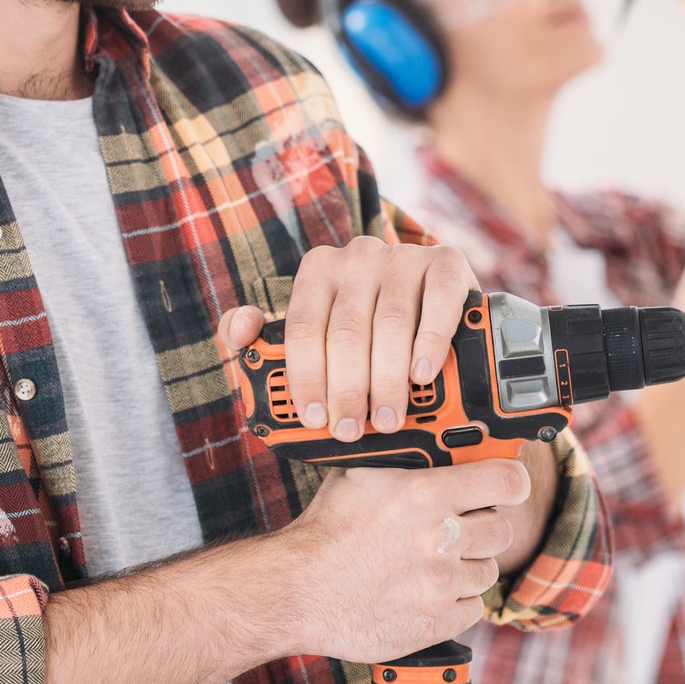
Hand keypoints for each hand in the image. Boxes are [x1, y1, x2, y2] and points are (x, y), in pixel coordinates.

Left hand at [253, 236, 476, 441]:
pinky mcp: (446, 263)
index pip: (303, 327)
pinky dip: (429, 344)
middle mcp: (357, 256)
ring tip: (388, 418)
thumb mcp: (313, 328)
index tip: (314, 417)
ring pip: (389, 324)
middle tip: (351, 427)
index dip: (306, 377)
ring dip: (388, 379)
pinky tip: (422, 374)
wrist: (431, 301)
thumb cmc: (364, 324)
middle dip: (347, 388)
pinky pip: (436, 305)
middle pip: (346, 331)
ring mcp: (403, 256)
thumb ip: (265, 335)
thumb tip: (238, 331)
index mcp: (318, 270)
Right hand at [281, 458, 528, 662]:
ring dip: (466, 566)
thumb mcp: (361, 475)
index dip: (512, 482)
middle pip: (501, 529)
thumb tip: (439, 440)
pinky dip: (454, 601)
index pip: (506, 481)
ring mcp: (441, 584)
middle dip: (482, 528)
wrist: (298, 590)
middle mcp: (439, 538)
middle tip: (455, 529)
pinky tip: (424, 592)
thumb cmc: (327, 531)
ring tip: (429, 563)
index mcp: (425, 494)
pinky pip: (473, 608)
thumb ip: (406, 459)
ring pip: (487, 570)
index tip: (508, 486)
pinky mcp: (438, 622)